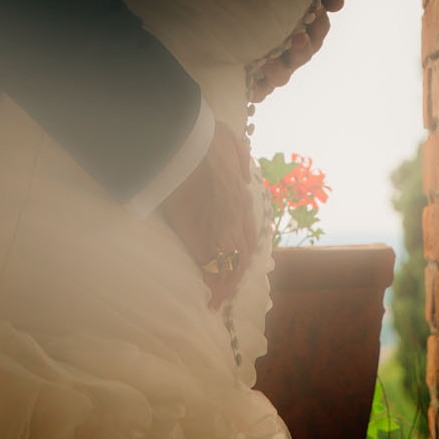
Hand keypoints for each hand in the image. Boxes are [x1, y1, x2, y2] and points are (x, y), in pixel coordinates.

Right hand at [160, 121, 257, 310]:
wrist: (188, 143)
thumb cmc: (205, 139)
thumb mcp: (232, 142)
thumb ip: (240, 159)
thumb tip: (244, 177)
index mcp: (242, 199)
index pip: (249, 237)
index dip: (244, 254)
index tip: (236, 265)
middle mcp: (237, 219)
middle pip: (242, 256)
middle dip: (235, 275)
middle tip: (226, 289)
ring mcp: (221, 230)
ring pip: (230, 266)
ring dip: (226, 285)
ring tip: (217, 299)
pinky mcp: (201, 237)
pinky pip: (211, 268)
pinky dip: (212, 285)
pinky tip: (209, 297)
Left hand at [248, 0, 343, 103]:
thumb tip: (335, 6)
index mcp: (296, 24)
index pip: (318, 31)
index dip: (320, 26)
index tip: (316, 13)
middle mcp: (285, 46)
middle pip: (303, 55)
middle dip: (303, 49)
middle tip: (298, 37)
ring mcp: (268, 62)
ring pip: (282, 75)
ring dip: (280, 71)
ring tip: (270, 62)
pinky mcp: (249, 76)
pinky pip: (259, 90)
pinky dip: (259, 89)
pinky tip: (253, 83)